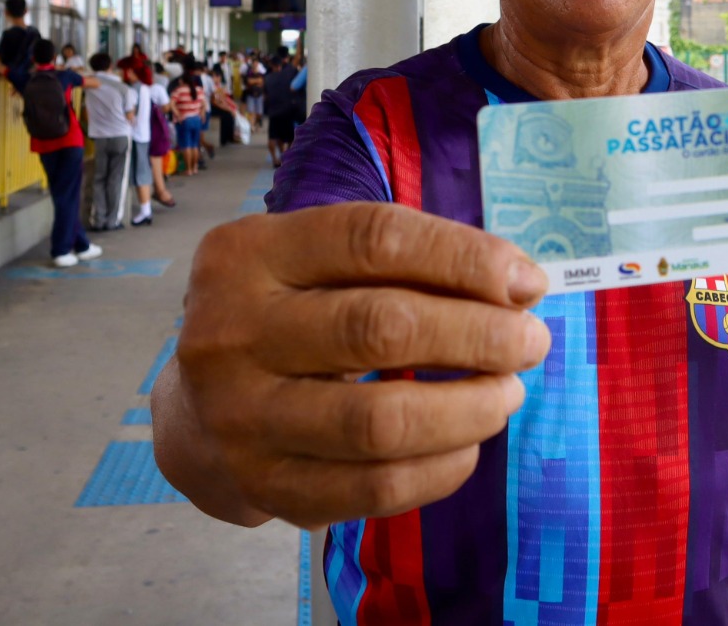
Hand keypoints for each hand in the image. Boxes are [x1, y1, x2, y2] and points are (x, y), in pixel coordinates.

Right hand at [159, 202, 550, 528]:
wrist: (197, 412)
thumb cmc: (288, 316)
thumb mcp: (321, 264)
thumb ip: (410, 262)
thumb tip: (520, 285)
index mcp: (249, 255)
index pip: (375, 239)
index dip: (463, 257)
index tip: (526, 281)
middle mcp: (232, 332)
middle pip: (380, 328)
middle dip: (478, 335)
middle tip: (530, 342)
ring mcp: (241, 417)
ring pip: (381, 421)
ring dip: (468, 408)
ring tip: (506, 392)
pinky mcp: (265, 487)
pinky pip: (375, 488)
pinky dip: (441, 467)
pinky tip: (469, 443)